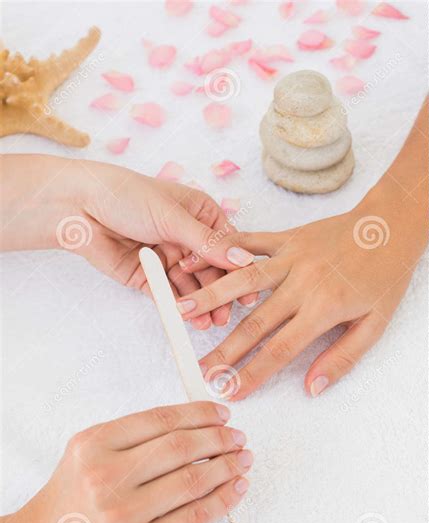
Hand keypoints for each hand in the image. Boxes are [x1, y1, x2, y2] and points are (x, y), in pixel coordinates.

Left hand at [0, 155, 255, 327]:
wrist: (78, 207)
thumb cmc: (127, 196)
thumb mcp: (174, 217)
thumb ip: (208, 243)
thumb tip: (244, 260)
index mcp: (200, 214)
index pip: (227, 244)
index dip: (239, 267)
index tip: (251, 289)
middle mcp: (187, 237)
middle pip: (212, 270)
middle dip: (222, 292)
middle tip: (230, 313)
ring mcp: (168, 258)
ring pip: (193, 286)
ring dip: (203, 303)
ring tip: (213, 322)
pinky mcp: (149, 277)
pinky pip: (169, 295)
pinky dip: (180, 307)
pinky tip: (191, 318)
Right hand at [0, 402, 251, 522]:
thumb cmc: (66, 503)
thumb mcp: (86, 454)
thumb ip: (131, 438)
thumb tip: (193, 427)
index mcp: (94, 443)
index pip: (161, 419)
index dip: (200, 414)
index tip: (222, 414)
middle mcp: (107, 475)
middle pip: (182, 447)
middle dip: (220, 438)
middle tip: (238, 436)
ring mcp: (124, 514)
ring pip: (193, 480)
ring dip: (228, 466)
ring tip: (243, 459)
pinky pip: (193, 518)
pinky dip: (223, 500)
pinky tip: (237, 488)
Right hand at [176, 98, 428, 398]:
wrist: (391, 226)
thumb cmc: (385, 277)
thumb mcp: (376, 325)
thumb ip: (342, 358)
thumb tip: (312, 388)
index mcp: (324, 308)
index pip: (281, 349)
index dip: (252, 374)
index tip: (229, 391)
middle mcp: (302, 283)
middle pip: (255, 323)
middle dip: (224, 350)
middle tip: (198, 370)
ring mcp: (291, 257)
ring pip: (243, 281)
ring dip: (211, 297)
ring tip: (181, 312)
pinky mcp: (286, 237)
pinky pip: (249, 243)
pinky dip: (222, 251)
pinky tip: (196, 257)